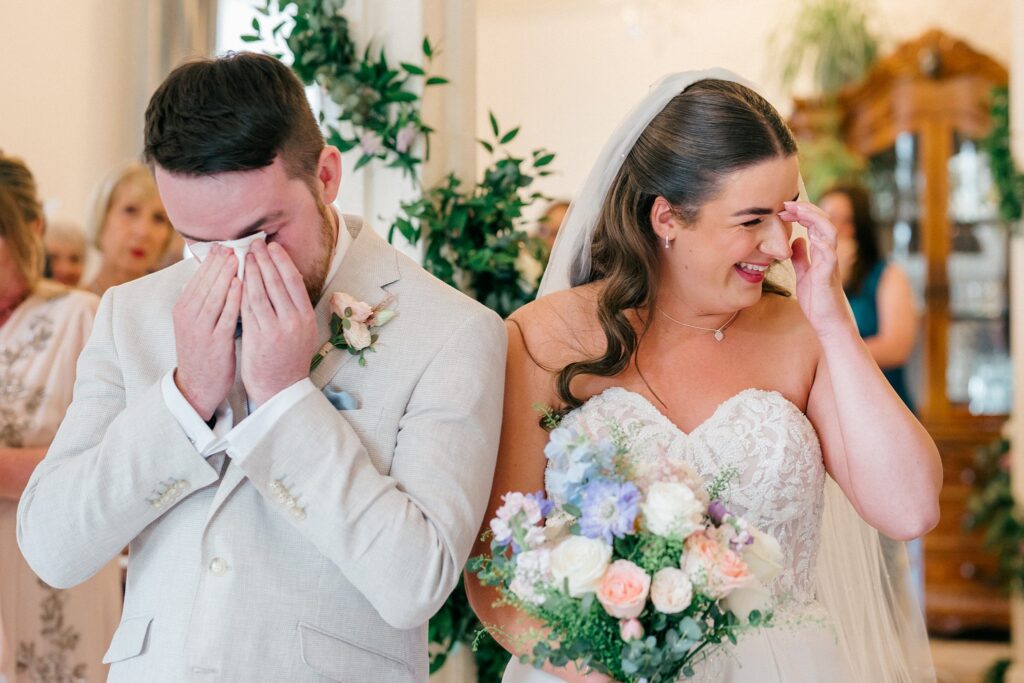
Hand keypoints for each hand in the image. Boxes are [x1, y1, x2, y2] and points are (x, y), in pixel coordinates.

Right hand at [172, 245, 241, 419]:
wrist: (197, 385)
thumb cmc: (203, 350)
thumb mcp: (197, 322)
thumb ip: (204, 300)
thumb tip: (216, 275)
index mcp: (183, 308)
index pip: (198, 278)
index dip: (211, 260)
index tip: (223, 244)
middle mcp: (188, 316)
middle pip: (205, 283)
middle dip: (219, 262)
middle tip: (233, 243)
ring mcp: (200, 329)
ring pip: (214, 296)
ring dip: (226, 275)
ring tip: (239, 256)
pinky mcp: (214, 341)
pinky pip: (225, 315)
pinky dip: (233, 298)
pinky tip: (242, 284)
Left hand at [240, 240, 318, 405]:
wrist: (281, 389)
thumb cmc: (289, 358)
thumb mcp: (302, 332)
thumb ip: (295, 308)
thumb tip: (287, 279)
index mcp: (307, 317)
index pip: (293, 281)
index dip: (282, 261)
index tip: (272, 247)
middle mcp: (294, 321)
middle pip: (277, 283)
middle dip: (264, 260)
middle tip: (254, 244)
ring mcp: (276, 330)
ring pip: (260, 293)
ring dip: (250, 271)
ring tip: (243, 257)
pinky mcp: (258, 338)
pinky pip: (247, 309)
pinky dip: (240, 291)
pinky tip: (234, 279)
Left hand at [780, 201, 855, 337]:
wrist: (828, 321)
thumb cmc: (817, 299)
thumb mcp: (803, 274)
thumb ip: (801, 257)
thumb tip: (796, 241)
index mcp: (820, 252)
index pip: (814, 224)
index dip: (801, 214)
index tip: (783, 210)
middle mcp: (827, 253)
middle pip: (823, 222)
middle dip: (806, 210)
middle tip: (787, 204)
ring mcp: (830, 263)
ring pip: (829, 233)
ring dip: (815, 219)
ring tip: (799, 211)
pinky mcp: (829, 276)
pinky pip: (830, 256)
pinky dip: (823, 244)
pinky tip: (812, 237)